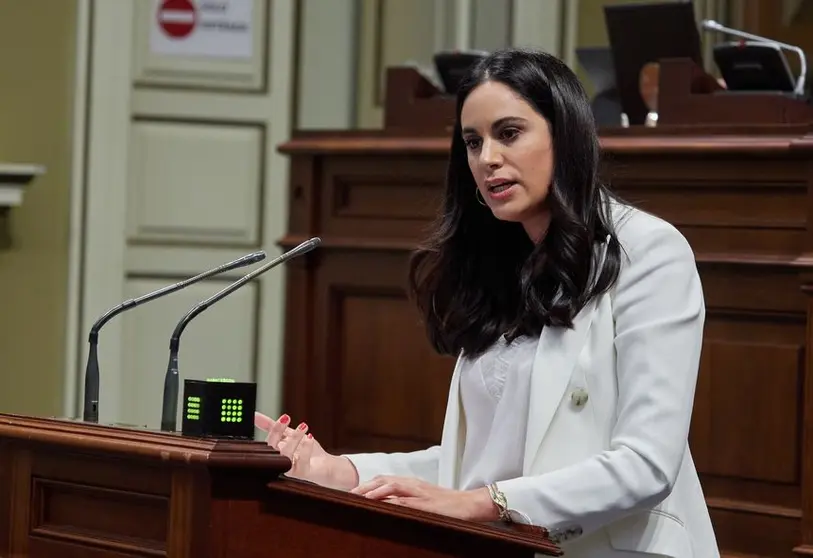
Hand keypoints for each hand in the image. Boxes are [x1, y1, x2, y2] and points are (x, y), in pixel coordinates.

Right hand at [254, 412, 358, 489]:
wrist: (326, 465)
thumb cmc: (306, 451)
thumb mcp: (289, 434)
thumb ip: (273, 427)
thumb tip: (255, 415)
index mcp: (275, 454)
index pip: (268, 442)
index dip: (274, 429)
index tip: (284, 417)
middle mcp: (280, 463)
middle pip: (273, 449)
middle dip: (278, 432)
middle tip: (287, 418)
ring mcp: (291, 470)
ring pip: (285, 456)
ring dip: (294, 439)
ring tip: (304, 426)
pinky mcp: (303, 473)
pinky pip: (301, 463)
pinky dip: (305, 449)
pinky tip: (310, 437)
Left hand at [352, 475, 497, 521]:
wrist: (471, 504)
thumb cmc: (449, 506)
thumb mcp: (426, 501)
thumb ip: (408, 502)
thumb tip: (390, 509)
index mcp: (412, 484)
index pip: (384, 480)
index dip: (367, 485)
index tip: (352, 492)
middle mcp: (413, 485)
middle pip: (383, 480)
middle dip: (364, 487)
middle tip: (348, 494)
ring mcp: (419, 493)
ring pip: (391, 487)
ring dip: (373, 491)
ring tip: (357, 497)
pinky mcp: (425, 504)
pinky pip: (404, 501)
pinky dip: (390, 502)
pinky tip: (379, 505)